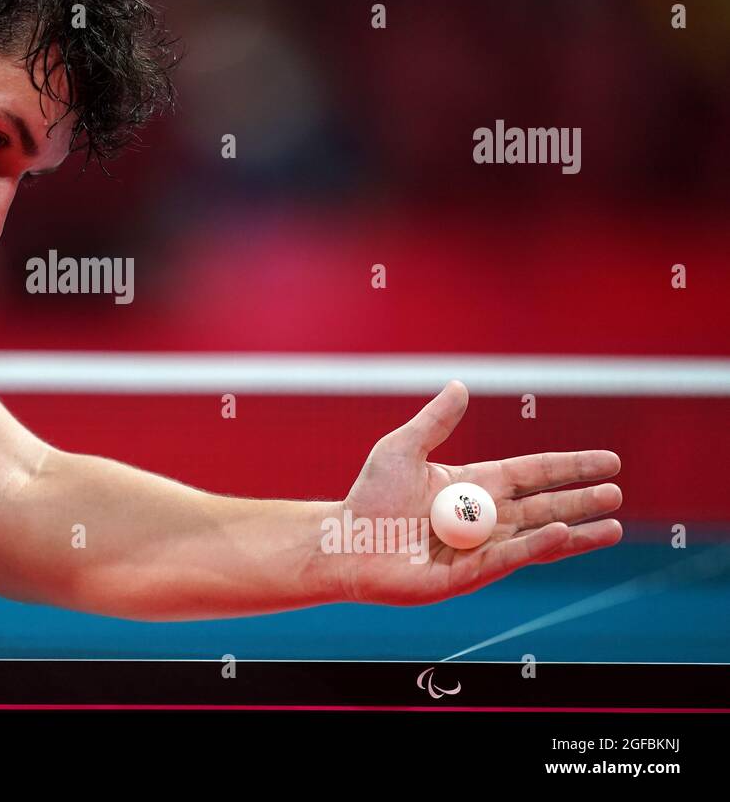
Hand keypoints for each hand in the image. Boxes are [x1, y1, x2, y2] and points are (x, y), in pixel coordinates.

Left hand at [336, 380, 622, 605]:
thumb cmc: (368, 498)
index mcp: (475, 486)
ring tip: (615, 525)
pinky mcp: (470, 575)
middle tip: (617, 492)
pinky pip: (510, 558)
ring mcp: (481, 548)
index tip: (607, 461)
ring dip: (576, 532)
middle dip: (582, 500)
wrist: (343, 542)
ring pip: (539, 537)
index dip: (569, 467)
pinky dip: (538, 546)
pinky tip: (564, 534)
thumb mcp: (402, 449)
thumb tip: (460, 385)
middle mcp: (485, 518)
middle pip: (545, 506)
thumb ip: (435, 422)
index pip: (533, 473)